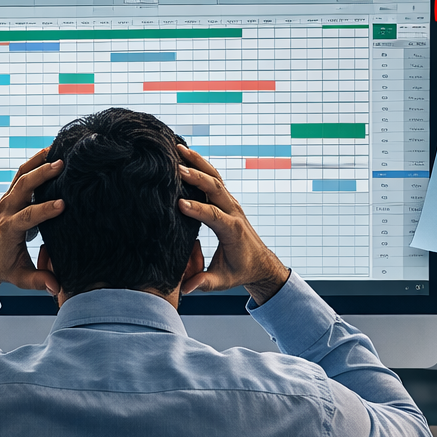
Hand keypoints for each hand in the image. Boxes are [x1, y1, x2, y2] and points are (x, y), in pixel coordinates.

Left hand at [0, 150, 65, 300]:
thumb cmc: (3, 267)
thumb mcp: (20, 278)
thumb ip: (38, 280)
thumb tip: (56, 287)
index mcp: (8, 230)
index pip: (26, 216)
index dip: (44, 210)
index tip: (63, 204)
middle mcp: (5, 211)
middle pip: (22, 187)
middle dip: (40, 175)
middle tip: (61, 165)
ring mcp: (6, 201)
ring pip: (21, 176)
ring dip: (37, 162)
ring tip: (56, 150)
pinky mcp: (10, 196)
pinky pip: (21, 175)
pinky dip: (34, 162)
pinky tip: (50, 152)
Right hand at [175, 144, 289, 304]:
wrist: (259, 262)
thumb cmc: (240, 271)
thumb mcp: (223, 281)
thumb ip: (204, 282)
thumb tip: (185, 287)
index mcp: (233, 231)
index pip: (215, 216)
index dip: (198, 209)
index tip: (179, 203)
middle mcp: (233, 212)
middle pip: (216, 189)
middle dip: (197, 177)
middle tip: (177, 168)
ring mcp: (231, 203)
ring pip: (215, 178)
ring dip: (198, 162)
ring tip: (178, 148)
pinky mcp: (226, 200)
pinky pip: (214, 178)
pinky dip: (201, 164)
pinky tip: (185, 154)